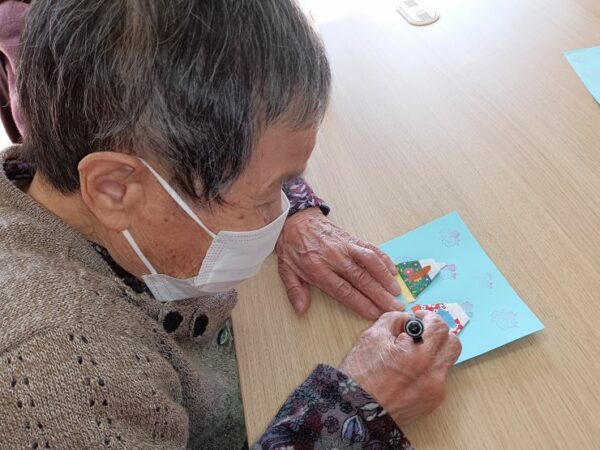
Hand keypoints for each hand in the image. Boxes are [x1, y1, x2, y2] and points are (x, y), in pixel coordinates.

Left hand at [276, 208, 402, 319]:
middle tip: (395, 307)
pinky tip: (393, 270)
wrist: (295, 219)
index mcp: (317, 269)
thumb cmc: (292, 246)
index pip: (343, 290)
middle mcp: (334, 257)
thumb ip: (295, 291)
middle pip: (361, 279)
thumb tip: (302, 310)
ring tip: (396, 291)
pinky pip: (370, 248)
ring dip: (384, 277)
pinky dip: (383, 259)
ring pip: (369, 262)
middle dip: (380, 295)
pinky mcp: (352, 238)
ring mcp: (345, 246)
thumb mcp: (286, 270)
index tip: (375, 313)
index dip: (361, 303)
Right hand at [340, 311, 461, 425]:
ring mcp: (435, 389)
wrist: (358, 410)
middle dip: (439, 334)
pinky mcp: (433, 401)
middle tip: (423, 333)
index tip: (420, 318)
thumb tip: (407, 319)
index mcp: (417, 352)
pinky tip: (410, 372)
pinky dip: (428, 370)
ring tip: (415, 353)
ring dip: (435, 352)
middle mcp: (432, 371)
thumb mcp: (372, 336)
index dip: (429, 318)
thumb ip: (393, 320)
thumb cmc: (361, 375)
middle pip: (453, 343)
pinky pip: (439, 378)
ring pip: (447, 361)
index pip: (439, 326)